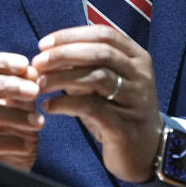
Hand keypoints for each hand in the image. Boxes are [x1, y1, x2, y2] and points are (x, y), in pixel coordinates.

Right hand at [0, 52, 43, 170]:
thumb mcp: (13, 111)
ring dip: (9, 114)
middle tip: (34, 90)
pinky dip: (5, 141)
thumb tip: (30, 71)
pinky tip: (27, 145)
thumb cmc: (5, 140)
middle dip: (3, 84)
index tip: (23, 63)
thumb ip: (19, 91)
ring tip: (37, 121)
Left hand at [31, 25, 160, 183]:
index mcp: (137, 58)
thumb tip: (49, 54)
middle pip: (100, 52)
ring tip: (40, 84)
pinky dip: (65, 104)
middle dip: (64, 54)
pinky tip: (49, 107)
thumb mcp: (106, 84)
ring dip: (62, 78)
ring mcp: (135, 101)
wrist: (147, 151)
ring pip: (97, 77)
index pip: (103, 34)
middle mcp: (140, 76)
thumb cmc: (119, 111)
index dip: (71, 36)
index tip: (43, 45)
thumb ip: (86, 66)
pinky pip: (92, 108)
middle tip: (38, 62)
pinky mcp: (124, 126)